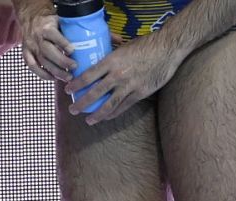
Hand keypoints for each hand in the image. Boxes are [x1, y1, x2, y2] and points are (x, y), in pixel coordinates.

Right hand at [18, 8, 77, 82]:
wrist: (32, 20)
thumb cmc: (50, 22)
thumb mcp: (60, 20)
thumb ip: (68, 29)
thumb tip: (86, 40)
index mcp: (46, 27)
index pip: (53, 34)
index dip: (63, 43)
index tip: (73, 50)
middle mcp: (37, 37)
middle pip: (48, 51)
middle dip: (61, 61)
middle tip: (74, 67)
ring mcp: (31, 47)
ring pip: (42, 61)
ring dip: (55, 71)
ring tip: (67, 77)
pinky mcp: (26, 54)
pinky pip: (33, 67)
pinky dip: (43, 74)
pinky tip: (53, 78)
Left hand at [65, 34, 182, 124]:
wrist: (167, 49)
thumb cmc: (145, 45)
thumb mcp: (124, 48)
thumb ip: (111, 58)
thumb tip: (99, 63)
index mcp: (112, 61)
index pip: (88, 75)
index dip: (76, 85)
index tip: (68, 90)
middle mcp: (118, 75)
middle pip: (95, 93)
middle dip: (81, 103)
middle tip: (72, 110)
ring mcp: (129, 85)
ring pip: (109, 104)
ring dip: (96, 114)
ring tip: (88, 120)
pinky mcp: (140, 93)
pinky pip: (123, 106)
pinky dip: (113, 113)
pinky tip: (106, 117)